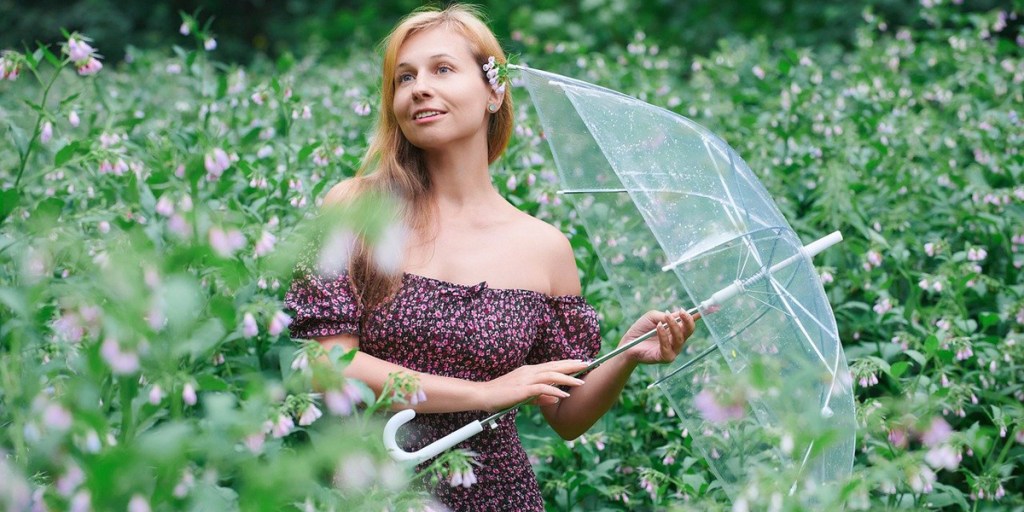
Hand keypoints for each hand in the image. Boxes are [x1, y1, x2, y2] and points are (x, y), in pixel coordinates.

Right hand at [475, 359, 590, 412]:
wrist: (483, 396)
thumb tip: (555, 398)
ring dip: (567, 378)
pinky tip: (564, 394)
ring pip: (551, 375)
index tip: (580, 363)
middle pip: (554, 366)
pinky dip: (554, 390)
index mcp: (529, 371)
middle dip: (572, 365)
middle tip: (588, 363)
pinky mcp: (522, 389)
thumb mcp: (523, 397)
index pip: (551, 365)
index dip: (566, 363)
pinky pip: (541, 388)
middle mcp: (529, 372)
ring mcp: (525, 379)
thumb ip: (539, 397)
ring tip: (581, 381)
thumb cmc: (501, 396)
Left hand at [621, 309, 698, 364]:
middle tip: (681, 312)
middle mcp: (677, 340)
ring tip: (666, 317)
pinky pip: (668, 346)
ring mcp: (673, 350)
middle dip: (687, 320)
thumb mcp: (652, 317)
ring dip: (674, 326)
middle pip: (689, 331)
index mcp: (676, 330)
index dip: (697, 316)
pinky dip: (664, 335)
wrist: (628, 343)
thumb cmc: (641, 330)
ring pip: (680, 338)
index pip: (689, 323)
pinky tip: (658, 327)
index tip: (704, 308)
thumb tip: (675, 314)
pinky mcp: (666, 357)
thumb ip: (663, 316)